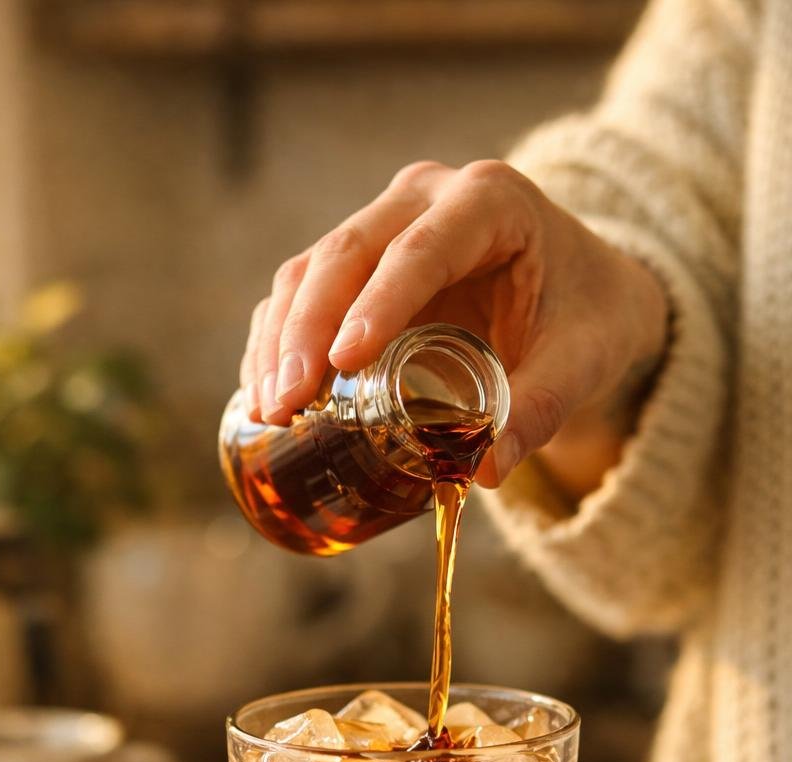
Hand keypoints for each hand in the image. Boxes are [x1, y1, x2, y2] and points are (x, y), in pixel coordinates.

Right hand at [241, 159, 667, 488]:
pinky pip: (301, 295)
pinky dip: (276, 343)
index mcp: (488, 200)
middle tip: (287, 403)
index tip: (344, 364)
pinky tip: (264, 396)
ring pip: (310, 271)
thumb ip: (543, 408)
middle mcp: (424, 198)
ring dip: (280, 342)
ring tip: (270, 412)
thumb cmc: (588, 315)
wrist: (585, 293)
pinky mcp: (356, 267)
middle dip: (307, 333)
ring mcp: (382, 225)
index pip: (420, 249)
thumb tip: (486, 472)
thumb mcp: (584, 358)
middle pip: (346, 255)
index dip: (376, 305)